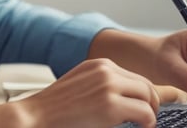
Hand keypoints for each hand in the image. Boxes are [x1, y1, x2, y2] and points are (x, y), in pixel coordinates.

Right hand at [15, 58, 159, 127]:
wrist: (35, 117)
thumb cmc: (55, 109)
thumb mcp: (82, 87)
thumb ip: (104, 86)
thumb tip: (130, 97)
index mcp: (99, 64)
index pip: (135, 76)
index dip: (146, 94)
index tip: (150, 105)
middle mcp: (105, 70)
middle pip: (146, 84)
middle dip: (152, 103)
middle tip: (147, 118)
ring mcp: (108, 86)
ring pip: (149, 97)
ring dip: (150, 113)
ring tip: (142, 124)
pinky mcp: (110, 106)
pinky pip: (145, 114)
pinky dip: (147, 123)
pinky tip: (138, 127)